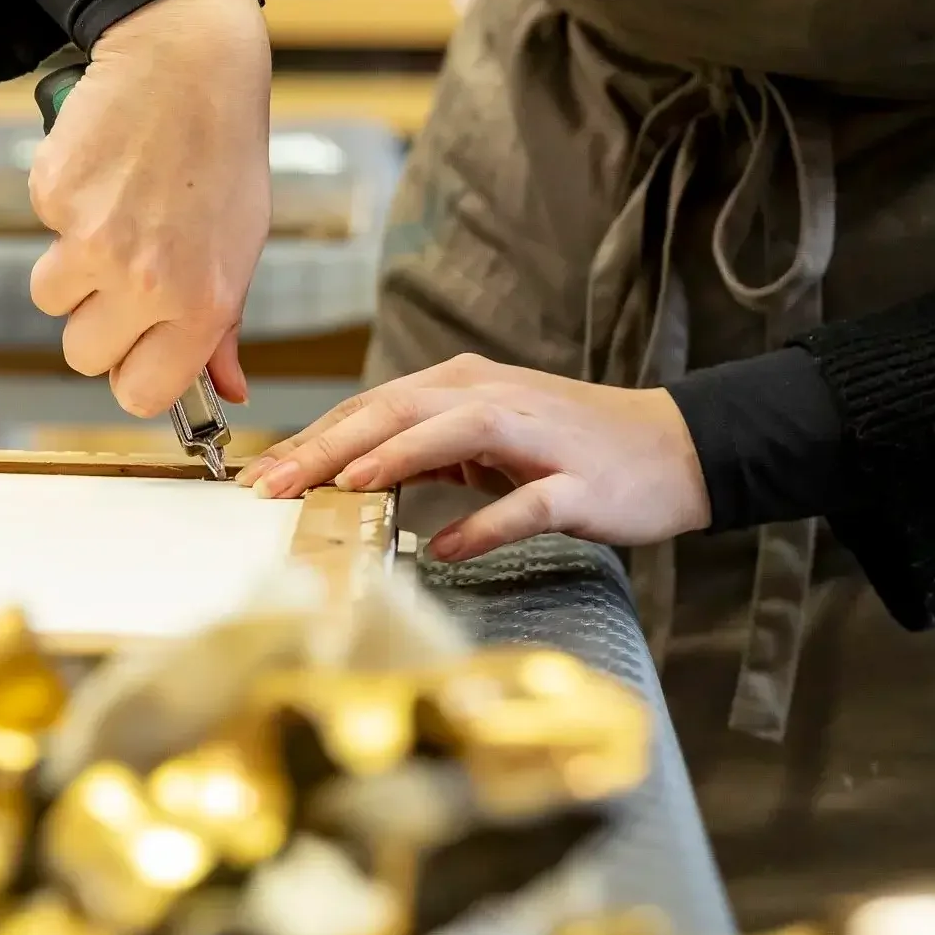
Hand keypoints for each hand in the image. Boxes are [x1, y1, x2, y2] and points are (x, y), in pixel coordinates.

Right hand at [28, 0, 271, 415]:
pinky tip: (104, 175)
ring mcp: (93, 240)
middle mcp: (145, 281)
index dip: (131, 374)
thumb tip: (229, 391)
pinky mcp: (54, 196)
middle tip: (126, 274)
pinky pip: (42, 233)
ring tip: (115, 218)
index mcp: (200, 305)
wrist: (189, 65)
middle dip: (97, 323)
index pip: (139, 395)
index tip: (136, 349)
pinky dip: (64, 210)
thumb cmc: (222, 159)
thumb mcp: (240, 249)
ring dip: (72, 270)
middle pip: (83, 355)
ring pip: (51, 298)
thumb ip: (223, 328)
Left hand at [239, 354, 710, 560]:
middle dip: (328, 448)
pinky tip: (444, 547)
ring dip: (393, 459)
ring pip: (451, 434)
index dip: (312, 440)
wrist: (675, 448)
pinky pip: (523, 503)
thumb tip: (353, 477)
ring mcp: (536, 436)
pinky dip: (482, 524)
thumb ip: (426, 452)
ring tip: (343, 488)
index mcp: (463, 387)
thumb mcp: (489, 441)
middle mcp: (492, 398)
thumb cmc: (573, 447)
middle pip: (395, 411)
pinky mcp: (576, 482)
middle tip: (272, 487)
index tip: (259, 476)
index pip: (371, 407)